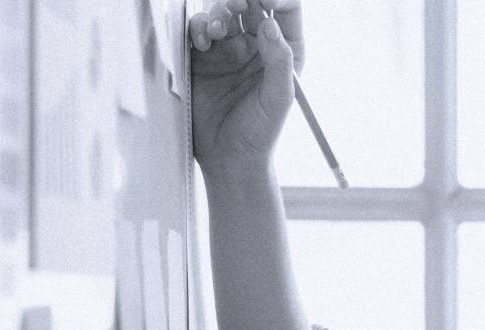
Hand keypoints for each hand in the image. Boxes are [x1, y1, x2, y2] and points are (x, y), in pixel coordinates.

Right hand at [187, 0, 304, 175]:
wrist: (227, 158)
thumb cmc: (260, 133)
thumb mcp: (279, 99)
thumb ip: (279, 61)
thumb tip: (270, 24)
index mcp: (282, 50)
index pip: (285, 9)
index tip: (267, 1)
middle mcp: (256, 45)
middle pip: (251, 4)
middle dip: (242, 0)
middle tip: (237, 7)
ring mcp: (227, 49)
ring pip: (222, 13)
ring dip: (218, 14)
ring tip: (217, 33)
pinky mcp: (201, 58)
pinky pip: (198, 31)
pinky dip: (199, 29)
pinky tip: (202, 43)